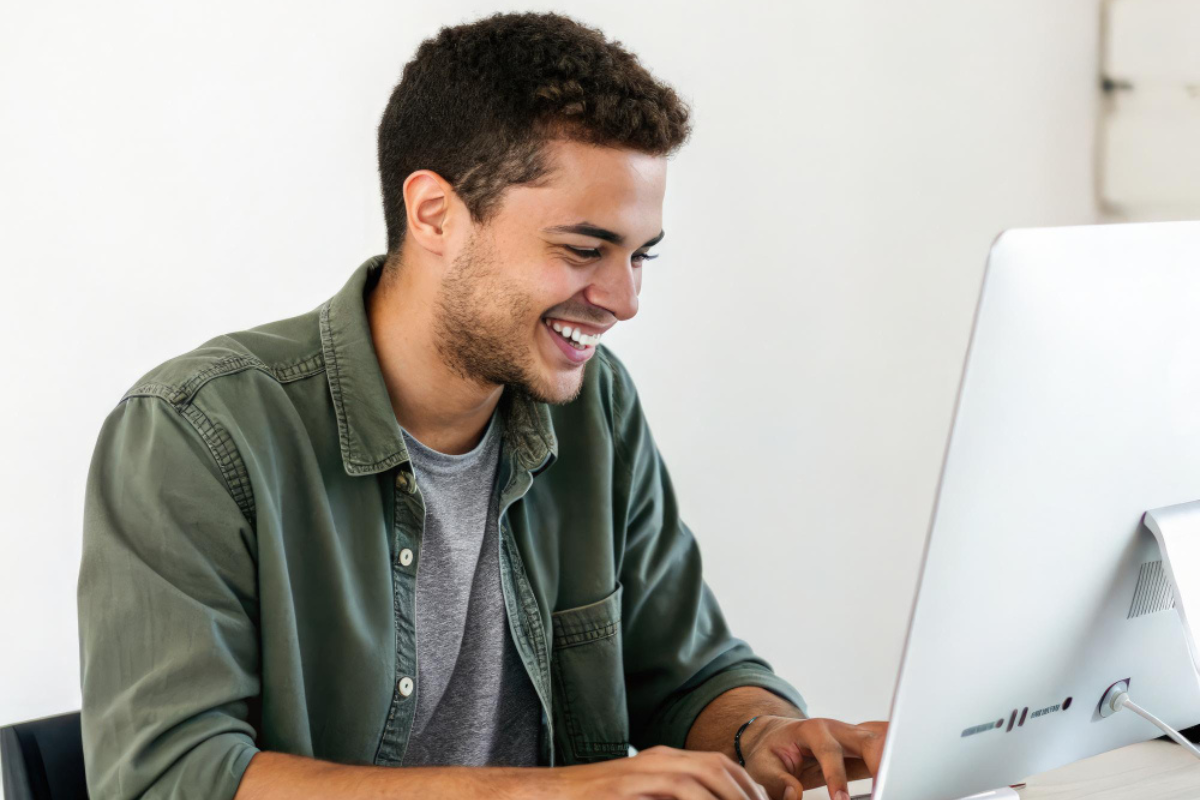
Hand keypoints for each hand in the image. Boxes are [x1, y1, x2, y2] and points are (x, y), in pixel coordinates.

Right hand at [552, 744, 770, 799]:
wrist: (552, 797)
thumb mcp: (643, 798)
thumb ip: (671, 799)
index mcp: (664, 761)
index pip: (718, 765)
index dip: (746, 786)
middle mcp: (658, 760)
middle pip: (717, 766)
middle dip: (746, 793)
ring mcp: (643, 771)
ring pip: (701, 776)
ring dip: (729, 797)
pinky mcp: (629, 787)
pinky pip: (676, 790)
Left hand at [738, 716, 888, 799]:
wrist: (775, 737)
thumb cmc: (769, 750)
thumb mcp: (762, 766)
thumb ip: (778, 781)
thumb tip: (795, 795)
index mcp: (812, 730)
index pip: (828, 751)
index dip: (836, 776)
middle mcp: (837, 730)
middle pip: (866, 740)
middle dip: (880, 760)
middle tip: (886, 786)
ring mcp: (852, 738)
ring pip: (881, 743)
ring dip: (894, 758)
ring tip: (902, 781)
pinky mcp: (861, 750)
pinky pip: (883, 753)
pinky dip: (894, 762)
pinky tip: (904, 775)